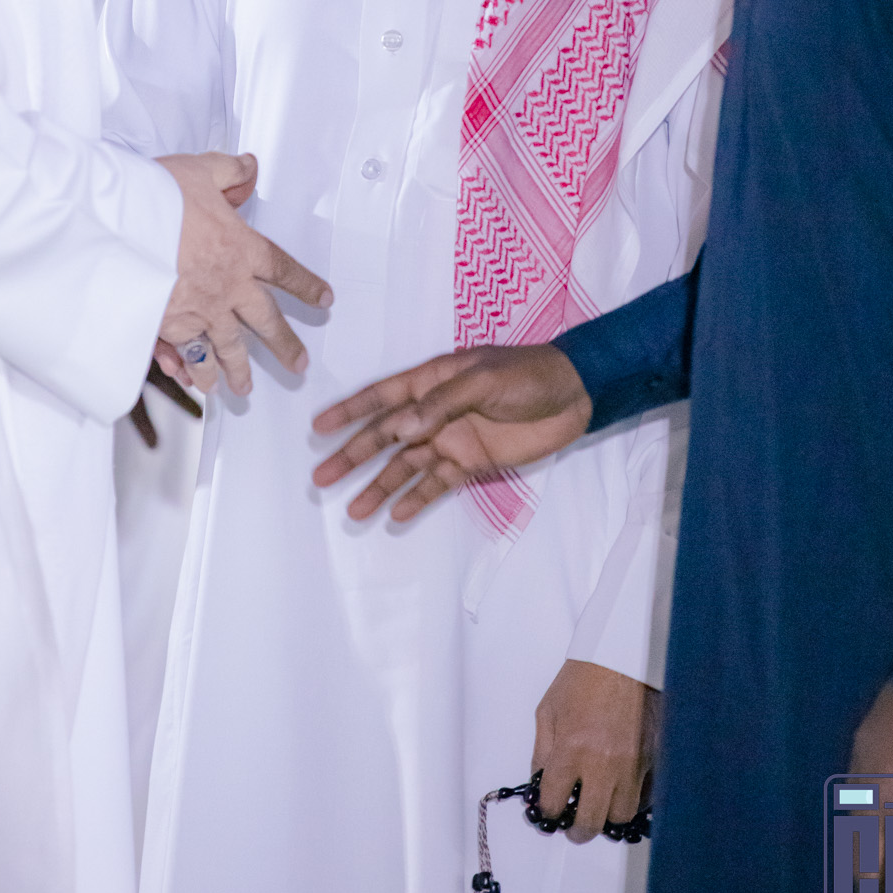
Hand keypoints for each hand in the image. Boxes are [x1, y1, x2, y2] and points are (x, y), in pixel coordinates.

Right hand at [153, 151, 330, 398]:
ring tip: (242, 388)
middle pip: (265, 322)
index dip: (306, 285)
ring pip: (227, 347)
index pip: (283, 270)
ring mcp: (199, 310)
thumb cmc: (156, 196)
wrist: (117, 225)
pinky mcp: (167, 325)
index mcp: (241, 248)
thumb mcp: (200, 170)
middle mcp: (227, 285)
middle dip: (284, 345)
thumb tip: (248, 166)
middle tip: (298, 365)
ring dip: (236, 370)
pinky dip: (191, 371)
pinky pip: (187, 355)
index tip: (324, 300)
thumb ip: (229, 170)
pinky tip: (195, 383)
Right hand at [311, 344, 591, 520]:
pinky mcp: (471, 462)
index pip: (382, 397)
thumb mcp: (483, 379)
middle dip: (353, 457)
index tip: (318, 428)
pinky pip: (437, 483)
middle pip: (384, 437)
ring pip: (405, 466)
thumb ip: (442, 403)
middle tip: (321, 480)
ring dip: (380, 487)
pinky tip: (396, 516)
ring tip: (353, 511)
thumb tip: (401, 429)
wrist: (574, 395)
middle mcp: (434, 412)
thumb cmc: (526, 375)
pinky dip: (416, 499)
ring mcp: (451, 438)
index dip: (349, 411)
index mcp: (432, 381)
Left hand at [535, 661, 661, 843]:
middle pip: (590, 822)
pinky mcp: (654, 758)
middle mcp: (602, 763)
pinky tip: (622, 791)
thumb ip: (542, 752)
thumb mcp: (548, 711)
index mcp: (571, 750)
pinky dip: (634, 802)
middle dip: (577, 831)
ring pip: (620, 816)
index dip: (547, 814)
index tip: (549, 813)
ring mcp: (632, 764)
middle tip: (573, 826)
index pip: (554, 802)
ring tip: (600, 807)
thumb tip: (540, 784)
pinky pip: (646, 797)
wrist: (621, 656)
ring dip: (607, 817)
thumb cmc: (582, 679)